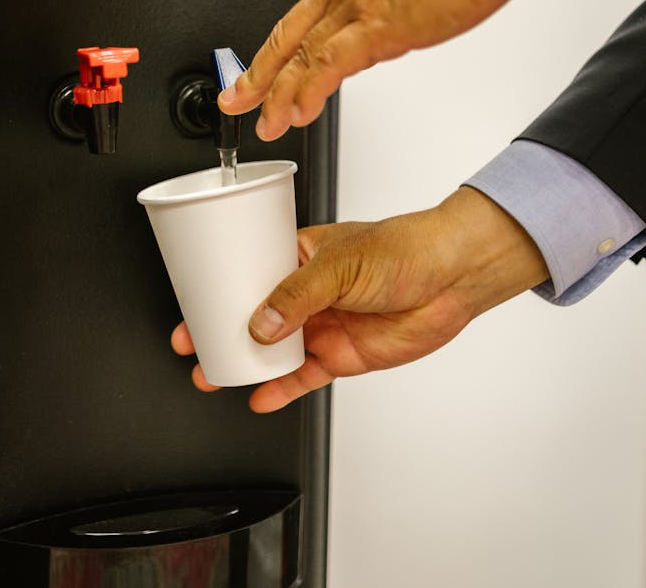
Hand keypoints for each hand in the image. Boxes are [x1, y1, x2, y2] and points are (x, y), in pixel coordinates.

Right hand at [170, 187, 548, 411]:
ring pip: (274, 350)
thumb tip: (262, 324)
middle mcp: (308, 293)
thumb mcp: (341, 264)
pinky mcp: (342, 355)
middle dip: (221, 331)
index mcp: (300, 256)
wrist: (453, 277)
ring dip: (245, 364)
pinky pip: (303, 376)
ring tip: (215, 375)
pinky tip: (261, 396)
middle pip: (254, 316)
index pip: (247, 273)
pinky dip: (281, 389)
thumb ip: (298, 296)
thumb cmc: (406, 249)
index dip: (217, 290)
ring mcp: (323, 325)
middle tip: (193, 345)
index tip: (192, 305)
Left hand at [217, 0, 530, 139]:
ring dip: (277, 94)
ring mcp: (357, 7)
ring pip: (299, 54)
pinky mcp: (377, 28)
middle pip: (287, 35)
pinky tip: (299, 113)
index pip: (306, 18)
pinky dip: (308, 91)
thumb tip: (401, 18)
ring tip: (266, 124)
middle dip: (259, 73)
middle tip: (238, 99)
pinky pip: (328, 65)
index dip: (286, 49)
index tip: (275, 70)